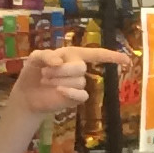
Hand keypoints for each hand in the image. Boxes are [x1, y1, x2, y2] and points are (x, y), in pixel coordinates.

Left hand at [11, 47, 129, 121]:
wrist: (27, 94)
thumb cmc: (33, 72)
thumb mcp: (34, 58)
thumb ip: (46, 55)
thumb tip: (59, 62)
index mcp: (73, 55)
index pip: (96, 54)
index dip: (112, 56)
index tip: (126, 60)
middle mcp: (79, 68)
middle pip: (81, 67)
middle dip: (62, 70)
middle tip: (45, 73)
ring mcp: (79, 84)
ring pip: (78, 81)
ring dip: (59, 81)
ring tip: (46, 82)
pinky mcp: (76, 99)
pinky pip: (82, 94)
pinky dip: (70, 92)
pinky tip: (59, 91)